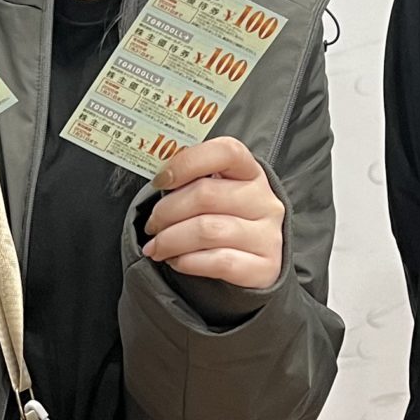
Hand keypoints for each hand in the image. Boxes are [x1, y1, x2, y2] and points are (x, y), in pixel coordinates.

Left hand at [141, 137, 284, 289]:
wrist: (254, 265)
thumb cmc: (224, 222)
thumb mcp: (214, 194)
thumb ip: (191, 183)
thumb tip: (157, 184)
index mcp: (250, 172)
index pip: (225, 152)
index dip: (187, 163)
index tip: (160, 180)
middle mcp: (264, 201)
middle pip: (206, 195)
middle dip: (166, 212)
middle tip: (151, 225)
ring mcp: (268, 235)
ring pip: (207, 231)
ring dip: (171, 240)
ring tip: (157, 247)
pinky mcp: (265, 267)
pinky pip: (218, 261)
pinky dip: (187, 262)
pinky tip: (176, 261)